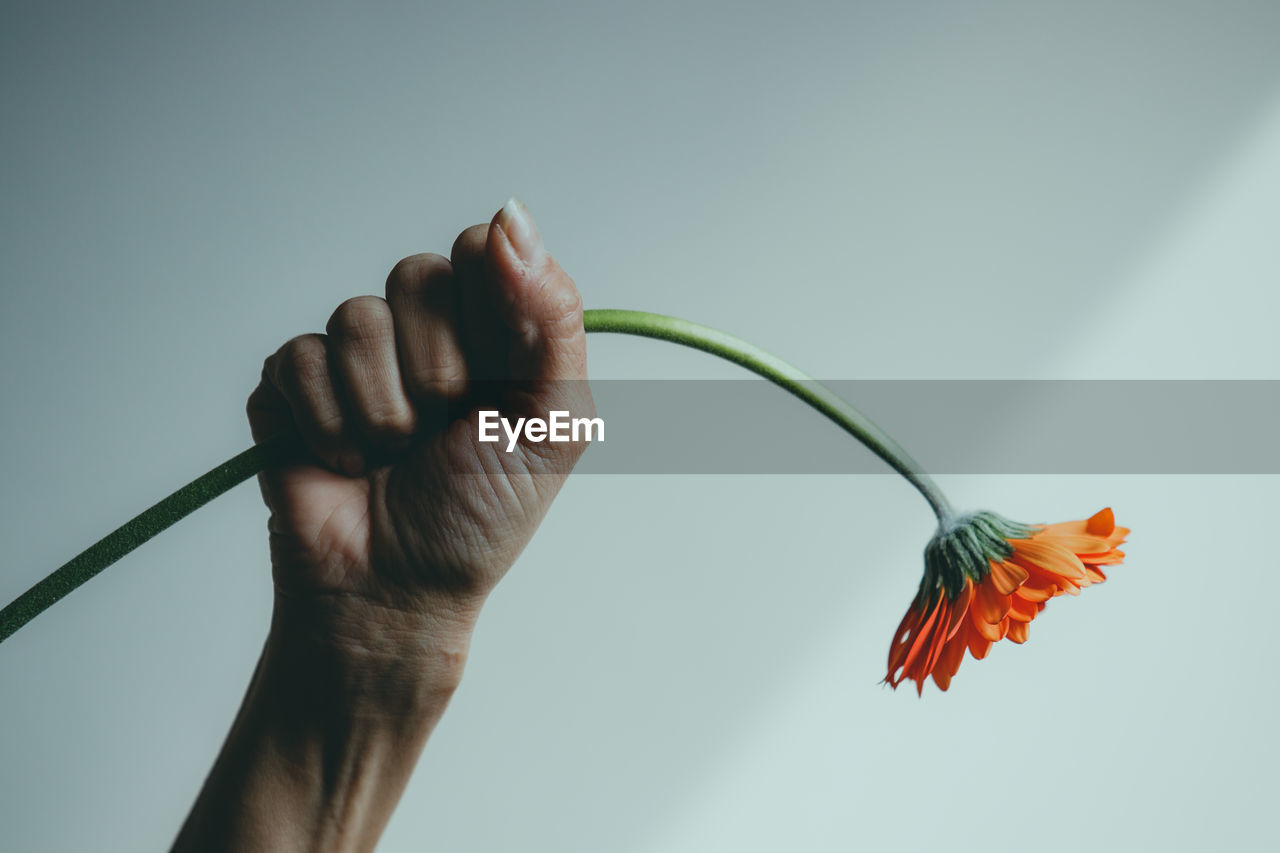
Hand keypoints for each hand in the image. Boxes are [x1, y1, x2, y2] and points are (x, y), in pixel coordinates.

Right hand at [246, 197, 592, 652]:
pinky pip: (298, 359)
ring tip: (391, 456)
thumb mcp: (552, 425)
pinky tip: (342, 463)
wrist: (396, 593)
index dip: (486, 311)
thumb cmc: (479, 517)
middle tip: (442, 432)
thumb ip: (552, 318)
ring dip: (383, 411)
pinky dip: (326, 427)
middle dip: (436, 374)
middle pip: (416, 275)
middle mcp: (425, 330)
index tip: (493, 379)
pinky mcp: (292, 382)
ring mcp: (355, 354)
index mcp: (493, 330)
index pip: (482, 249)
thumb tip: (512, 217)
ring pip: (356, 318)